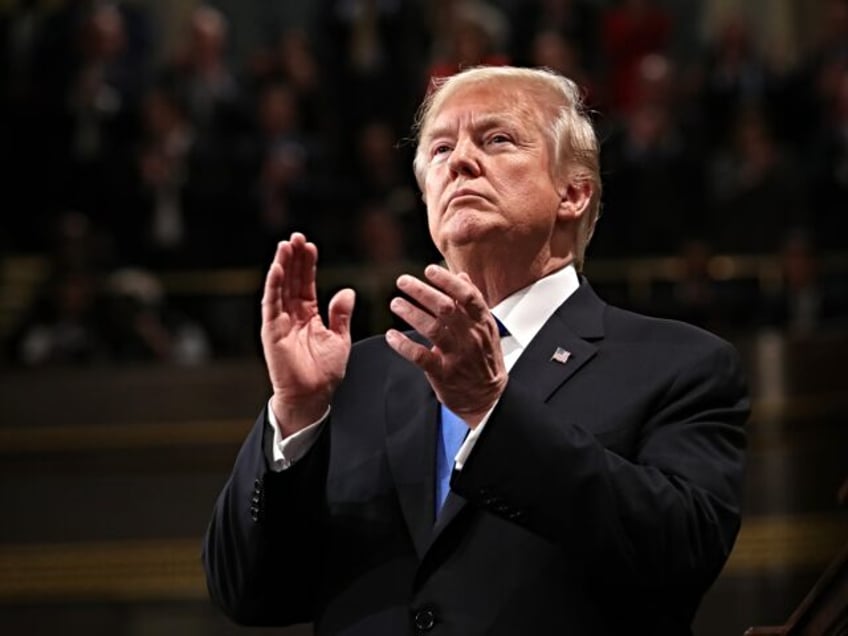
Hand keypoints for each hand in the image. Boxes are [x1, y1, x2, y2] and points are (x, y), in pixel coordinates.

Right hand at [261, 233, 354, 434]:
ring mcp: (280, 321)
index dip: (308, 265)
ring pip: (280, 287)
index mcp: (308, 315)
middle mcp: (292, 315)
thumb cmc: (324, 372)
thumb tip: (347, 291)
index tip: (310, 246)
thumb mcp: (339, 339)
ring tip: (286, 244)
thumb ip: (341, 315)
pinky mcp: (272, 331)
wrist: (313, 396)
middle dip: (294, 258)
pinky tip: (277, 267)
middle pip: (292, 280)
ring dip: (282, 265)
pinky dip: (273, 285)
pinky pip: (271, 304)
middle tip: (296, 236)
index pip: (306, 284)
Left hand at [386, 264, 506, 426]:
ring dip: (411, 313)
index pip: (467, 296)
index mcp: (482, 323)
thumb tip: (462, 276)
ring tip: (395, 303)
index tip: (429, 270)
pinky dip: (404, 345)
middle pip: (446, 308)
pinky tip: (391, 335)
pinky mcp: (443, 374)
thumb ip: (473, 303)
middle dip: (422, 292)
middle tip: (402, 281)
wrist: (488, 398)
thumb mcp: (487, 329)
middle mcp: (471, 337)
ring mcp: (457, 356)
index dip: (447, 281)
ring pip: (433, 329)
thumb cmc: (484, 359)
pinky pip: (420, 356)